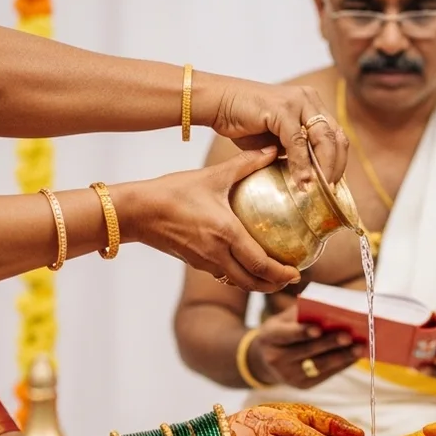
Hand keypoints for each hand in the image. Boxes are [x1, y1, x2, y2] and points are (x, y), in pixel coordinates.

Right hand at [121, 147, 299, 291]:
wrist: (137, 211)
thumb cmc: (172, 192)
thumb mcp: (212, 176)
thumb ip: (245, 165)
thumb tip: (273, 151)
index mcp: (225, 234)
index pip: (260, 264)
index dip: (281, 273)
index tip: (297, 273)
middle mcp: (216, 253)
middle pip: (252, 282)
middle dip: (274, 285)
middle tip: (291, 280)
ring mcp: (204, 261)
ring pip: (237, 282)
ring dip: (257, 284)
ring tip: (274, 277)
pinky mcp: (195, 262)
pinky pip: (223, 275)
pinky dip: (240, 276)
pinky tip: (246, 266)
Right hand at [194, 72, 348, 187]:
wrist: (219, 104)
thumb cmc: (246, 123)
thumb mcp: (279, 140)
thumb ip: (298, 152)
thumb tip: (313, 179)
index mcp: (312, 106)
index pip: (337, 136)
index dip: (339, 162)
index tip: (333, 186)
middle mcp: (309, 100)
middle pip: (336, 137)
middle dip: (336, 167)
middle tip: (329, 191)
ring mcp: (297, 101)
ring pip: (323, 139)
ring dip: (323, 168)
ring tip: (318, 190)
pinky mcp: (282, 109)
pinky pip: (298, 142)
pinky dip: (301, 164)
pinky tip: (301, 181)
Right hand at [248, 306, 363, 388]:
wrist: (267, 359)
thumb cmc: (283, 330)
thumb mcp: (284, 319)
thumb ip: (303, 313)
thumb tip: (332, 308)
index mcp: (269, 337)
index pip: (286, 335)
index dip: (302, 332)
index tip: (319, 328)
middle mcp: (276, 359)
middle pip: (307, 351)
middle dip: (329, 343)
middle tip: (349, 336)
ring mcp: (289, 376)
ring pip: (319, 366)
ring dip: (341, 357)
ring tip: (359, 348)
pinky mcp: (302, 385)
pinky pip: (325, 375)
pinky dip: (342, 365)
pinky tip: (354, 356)